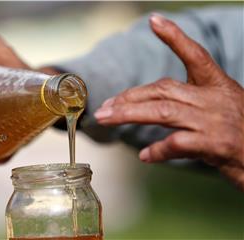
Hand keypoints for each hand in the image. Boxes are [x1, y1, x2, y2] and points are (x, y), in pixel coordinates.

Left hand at [94, 14, 243, 189]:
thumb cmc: (241, 135)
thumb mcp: (222, 108)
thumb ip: (191, 103)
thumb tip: (151, 106)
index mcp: (217, 86)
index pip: (196, 55)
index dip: (175, 37)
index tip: (154, 20)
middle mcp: (214, 99)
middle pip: (163, 89)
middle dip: (129, 97)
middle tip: (104, 107)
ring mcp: (214, 122)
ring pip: (163, 111)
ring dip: (130, 114)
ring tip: (106, 119)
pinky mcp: (215, 145)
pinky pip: (177, 143)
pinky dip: (158, 149)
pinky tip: (145, 155)